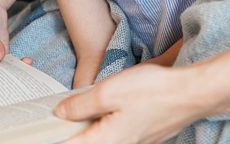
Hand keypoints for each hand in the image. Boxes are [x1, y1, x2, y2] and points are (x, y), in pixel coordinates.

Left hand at [56, 63, 203, 143]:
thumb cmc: (152, 91)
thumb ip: (81, 104)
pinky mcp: (141, 135)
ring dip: (86, 125)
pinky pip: (113, 132)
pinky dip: (102, 121)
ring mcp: (133, 142)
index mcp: (108, 142)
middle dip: (70, 129)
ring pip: (100, 136)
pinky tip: (99, 106)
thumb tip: (61, 112)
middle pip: (86, 141)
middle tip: (55, 112)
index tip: (39, 131)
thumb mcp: (108, 92)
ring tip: (73, 107)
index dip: (54, 137)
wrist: (190, 93)